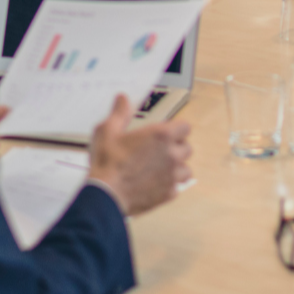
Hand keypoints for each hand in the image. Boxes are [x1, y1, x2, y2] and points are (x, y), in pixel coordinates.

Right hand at [88, 94, 193, 216]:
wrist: (106, 195)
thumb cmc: (108, 163)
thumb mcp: (107, 131)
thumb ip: (119, 113)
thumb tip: (123, 99)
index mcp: (161, 136)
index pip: (185, 127)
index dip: (177, 129)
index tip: (167, 132)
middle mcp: (171, 154)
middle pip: (187, 148)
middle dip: (176, 148)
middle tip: (160, 151)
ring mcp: (172, 176)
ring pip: (186, 169)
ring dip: (176, 168)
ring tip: (160, 168)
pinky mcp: (169, 194)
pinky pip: (177, 187)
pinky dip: (168, 186)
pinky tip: (154, 184)